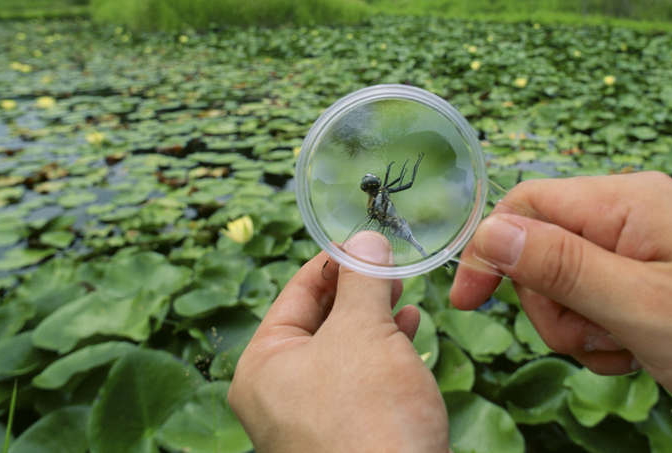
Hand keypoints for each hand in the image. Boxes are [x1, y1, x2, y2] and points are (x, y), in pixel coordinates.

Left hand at [229, 231, 449, 452]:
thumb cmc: (370, 415)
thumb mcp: (364, 332)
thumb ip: (362, 280)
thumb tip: (365, 238)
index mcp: (262, 367)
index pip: (295, 293)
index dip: (335, 260)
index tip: (368, 239)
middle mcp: (276, 395)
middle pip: (318, 321)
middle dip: (357, 291)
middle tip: (391, 265)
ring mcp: (307, 421)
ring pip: (342, 351)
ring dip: (374, 319)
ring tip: (403, 294)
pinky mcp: (342, 437)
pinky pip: (357, 381)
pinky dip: (381, 353)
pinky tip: (409, 331)